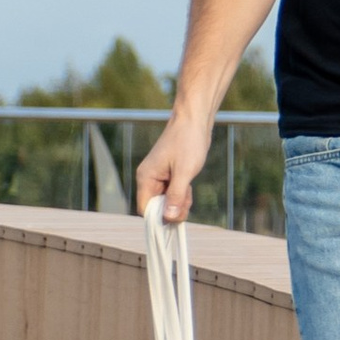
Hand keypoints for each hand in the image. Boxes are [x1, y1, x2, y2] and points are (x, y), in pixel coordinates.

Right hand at [136, 104, 214, 224]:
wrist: (194, 121)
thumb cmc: (188, 142)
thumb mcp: (184, 172)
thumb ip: (176, 196)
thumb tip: (168, 219)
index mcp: (146, 177)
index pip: (145, 209)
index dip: (159, 217)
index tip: (175, 216)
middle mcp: (149, 178)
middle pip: (156, 208)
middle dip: (172, 209)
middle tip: (187, 200)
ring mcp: (159, 177)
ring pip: (166, 202)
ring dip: (179, 202)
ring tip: (189, 189)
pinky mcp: (169, 176)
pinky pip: (172, 194)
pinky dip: (181, 195)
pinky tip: (189, 187)